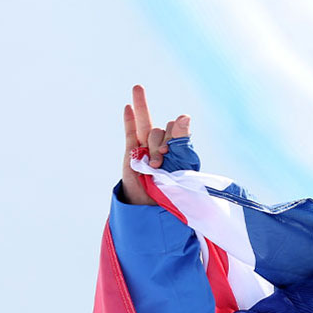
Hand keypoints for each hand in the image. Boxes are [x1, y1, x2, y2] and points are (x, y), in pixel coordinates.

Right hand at [120, 84, 190, 205]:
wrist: (152, 205)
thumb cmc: (172, 188)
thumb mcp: (181, 163)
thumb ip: (182, 139)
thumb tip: (184, 115)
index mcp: (179, 149)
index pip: (176, 129)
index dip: (175, 135)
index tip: (171, 150)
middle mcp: (163, 146)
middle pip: (161, 130)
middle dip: (162, 142)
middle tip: (161, 160)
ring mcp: (146, 148)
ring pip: (147, 127)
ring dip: (152, 140)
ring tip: (154, 164)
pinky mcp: (132, 153)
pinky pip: (131, 132)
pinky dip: (130, 119)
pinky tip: (128, 106)